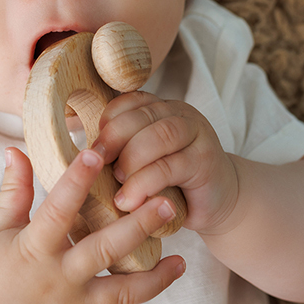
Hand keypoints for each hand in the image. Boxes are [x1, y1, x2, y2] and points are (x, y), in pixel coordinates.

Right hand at [0, 147, 184, 303]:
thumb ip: (14, 189)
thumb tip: (17, 148)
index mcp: (32, 247)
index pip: (59, 208)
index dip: (78, 180)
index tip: (97, 153)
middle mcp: (57, 277)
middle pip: (105, 249)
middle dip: (139, 226)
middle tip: (167, 202)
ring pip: (122, 290)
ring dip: (155, 275)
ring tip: (182, 260)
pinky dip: (139, 292)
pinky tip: (161, 276)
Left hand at [93, 92, 240, 235]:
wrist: (222, 202)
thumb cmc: (174, 182)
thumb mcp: (146, 162)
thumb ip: (123, 152)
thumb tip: (81, 156)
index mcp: (162, 109)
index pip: (130, 102)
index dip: (108, 121)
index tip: (93, 149)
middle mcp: (181, 115)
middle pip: (143, 116)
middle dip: (115, 139)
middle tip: (98, 165)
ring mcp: (198, 135)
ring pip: (159, 136)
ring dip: (131, 161)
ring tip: (117, 186)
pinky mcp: (206, 161)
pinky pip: (170, 166)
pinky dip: (145, 184)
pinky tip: (131, 202)